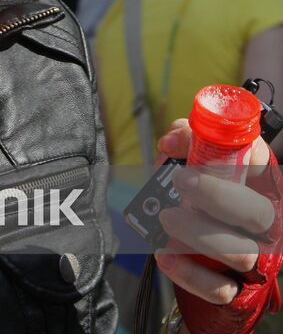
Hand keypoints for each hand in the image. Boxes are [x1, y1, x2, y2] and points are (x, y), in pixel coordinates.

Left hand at [155, 119, 281, 332]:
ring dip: (197, 234)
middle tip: (178, 180)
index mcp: (263, 185)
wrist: (213, 244)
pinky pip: (219, 288)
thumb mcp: (201, 157)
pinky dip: (189, 273)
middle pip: (256, 213)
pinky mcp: (238, 290)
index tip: (190, 162)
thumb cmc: (208, 189)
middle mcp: (266, 223)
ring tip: (165, 217)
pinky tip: (164, 255)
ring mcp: (256, 259)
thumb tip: (169, 144)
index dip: (229, 162)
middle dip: (216, 196)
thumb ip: (188, 140)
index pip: (261, 167)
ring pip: (239, 252)